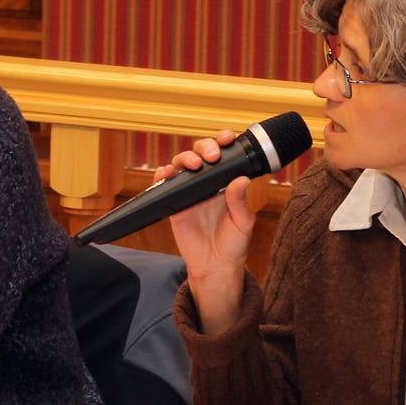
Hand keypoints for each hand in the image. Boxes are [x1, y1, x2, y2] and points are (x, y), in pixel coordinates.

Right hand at [154, 130, 254, 333]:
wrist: (216, 266)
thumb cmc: (234, 244)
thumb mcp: (243, 222)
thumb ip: (240, 201)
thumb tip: (241, 180)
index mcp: (225, 182)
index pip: (223, 155)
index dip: (223, 142)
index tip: (227, 138)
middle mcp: (206, 183)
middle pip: (200, 153)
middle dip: (204, 147)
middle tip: (211, 156)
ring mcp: (189, 192)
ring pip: (181, 164)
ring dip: (184, 158)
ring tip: (193, 165)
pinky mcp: (173, 204)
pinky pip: (164, 185)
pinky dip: (162, 175)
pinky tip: (167, 173)